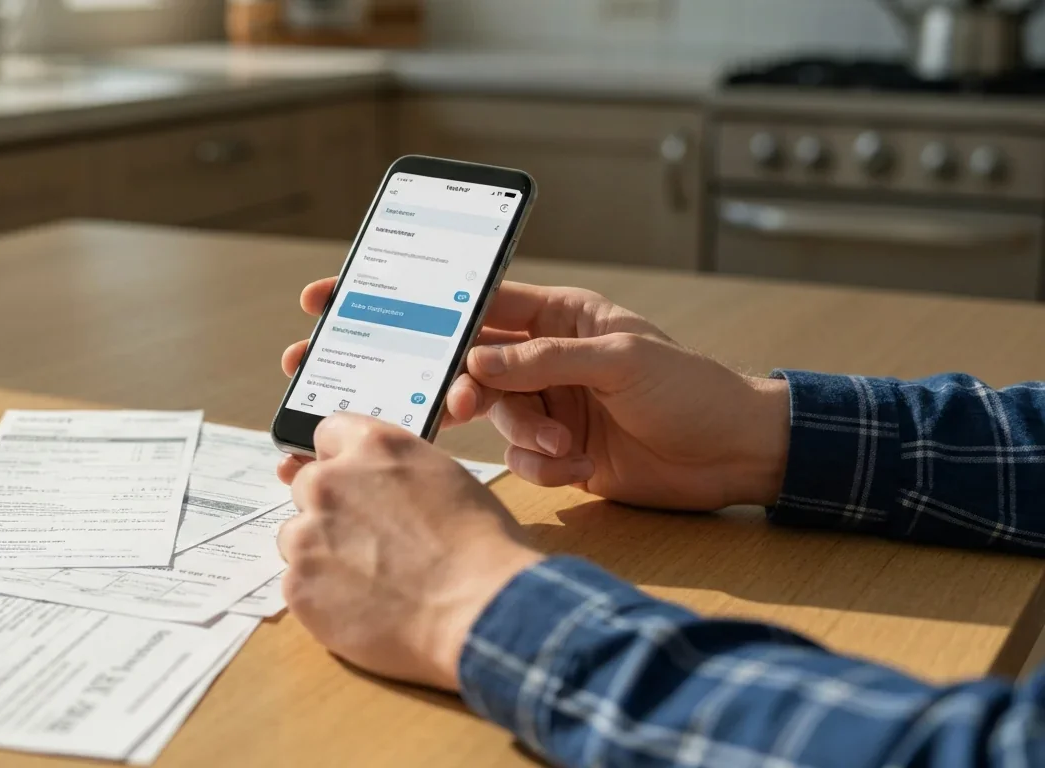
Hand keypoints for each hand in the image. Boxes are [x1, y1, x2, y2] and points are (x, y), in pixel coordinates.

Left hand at [277, 414, 540, 690]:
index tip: (349, 478)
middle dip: (330, 510)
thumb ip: (394, 472)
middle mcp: (330, 481)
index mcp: (371, 446)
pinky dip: (323, 596)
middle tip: (368, 541)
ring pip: (298, 537)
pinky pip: (299, 584)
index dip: (341, 460)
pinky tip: (363, 607)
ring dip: (322, 553)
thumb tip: (378, 486)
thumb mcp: (444, 478)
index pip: (329, 433)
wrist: (479, 610)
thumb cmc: (479, 547)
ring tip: (371, 580)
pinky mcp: (299, 584)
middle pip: (307, 486)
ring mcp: (308, 534)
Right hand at [281, 278, 789, 509]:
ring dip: (520, 434)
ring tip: (561, 444)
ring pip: (492, 417)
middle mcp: (543, 357)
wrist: (736, 457)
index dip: (407, 298)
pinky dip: (540, 465)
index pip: (470, 300)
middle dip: (438, 380)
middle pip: (465, 363)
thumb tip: (474, 362)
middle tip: (399, 392)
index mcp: (556, 314)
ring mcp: (547, 406)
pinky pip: (518, 458)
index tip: (340, 296)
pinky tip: (578, 463)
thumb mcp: (621, 360)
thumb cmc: (692, 388)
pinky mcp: (556, 452)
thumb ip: (543, 358)